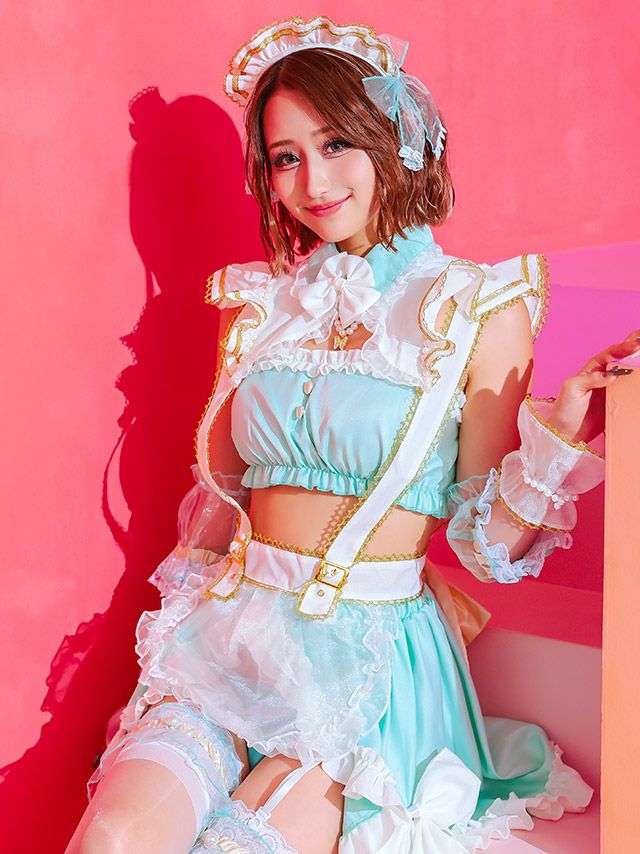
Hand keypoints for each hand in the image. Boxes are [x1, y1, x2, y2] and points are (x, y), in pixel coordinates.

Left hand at [548, 329, 639, 443]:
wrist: (566, 432)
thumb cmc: (565, 408)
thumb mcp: (571, 388)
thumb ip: (591, 378)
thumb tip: (612, 374)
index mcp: (593, 368)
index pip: (610, 354)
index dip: (623, 348)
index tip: (636, 344)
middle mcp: (605, 376)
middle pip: (623, 359)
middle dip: (635, 349)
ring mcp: (613, 389)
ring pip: (630, 373)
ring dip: (639, 365)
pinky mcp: (618, 402)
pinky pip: (631, 392)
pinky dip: (638, 386)